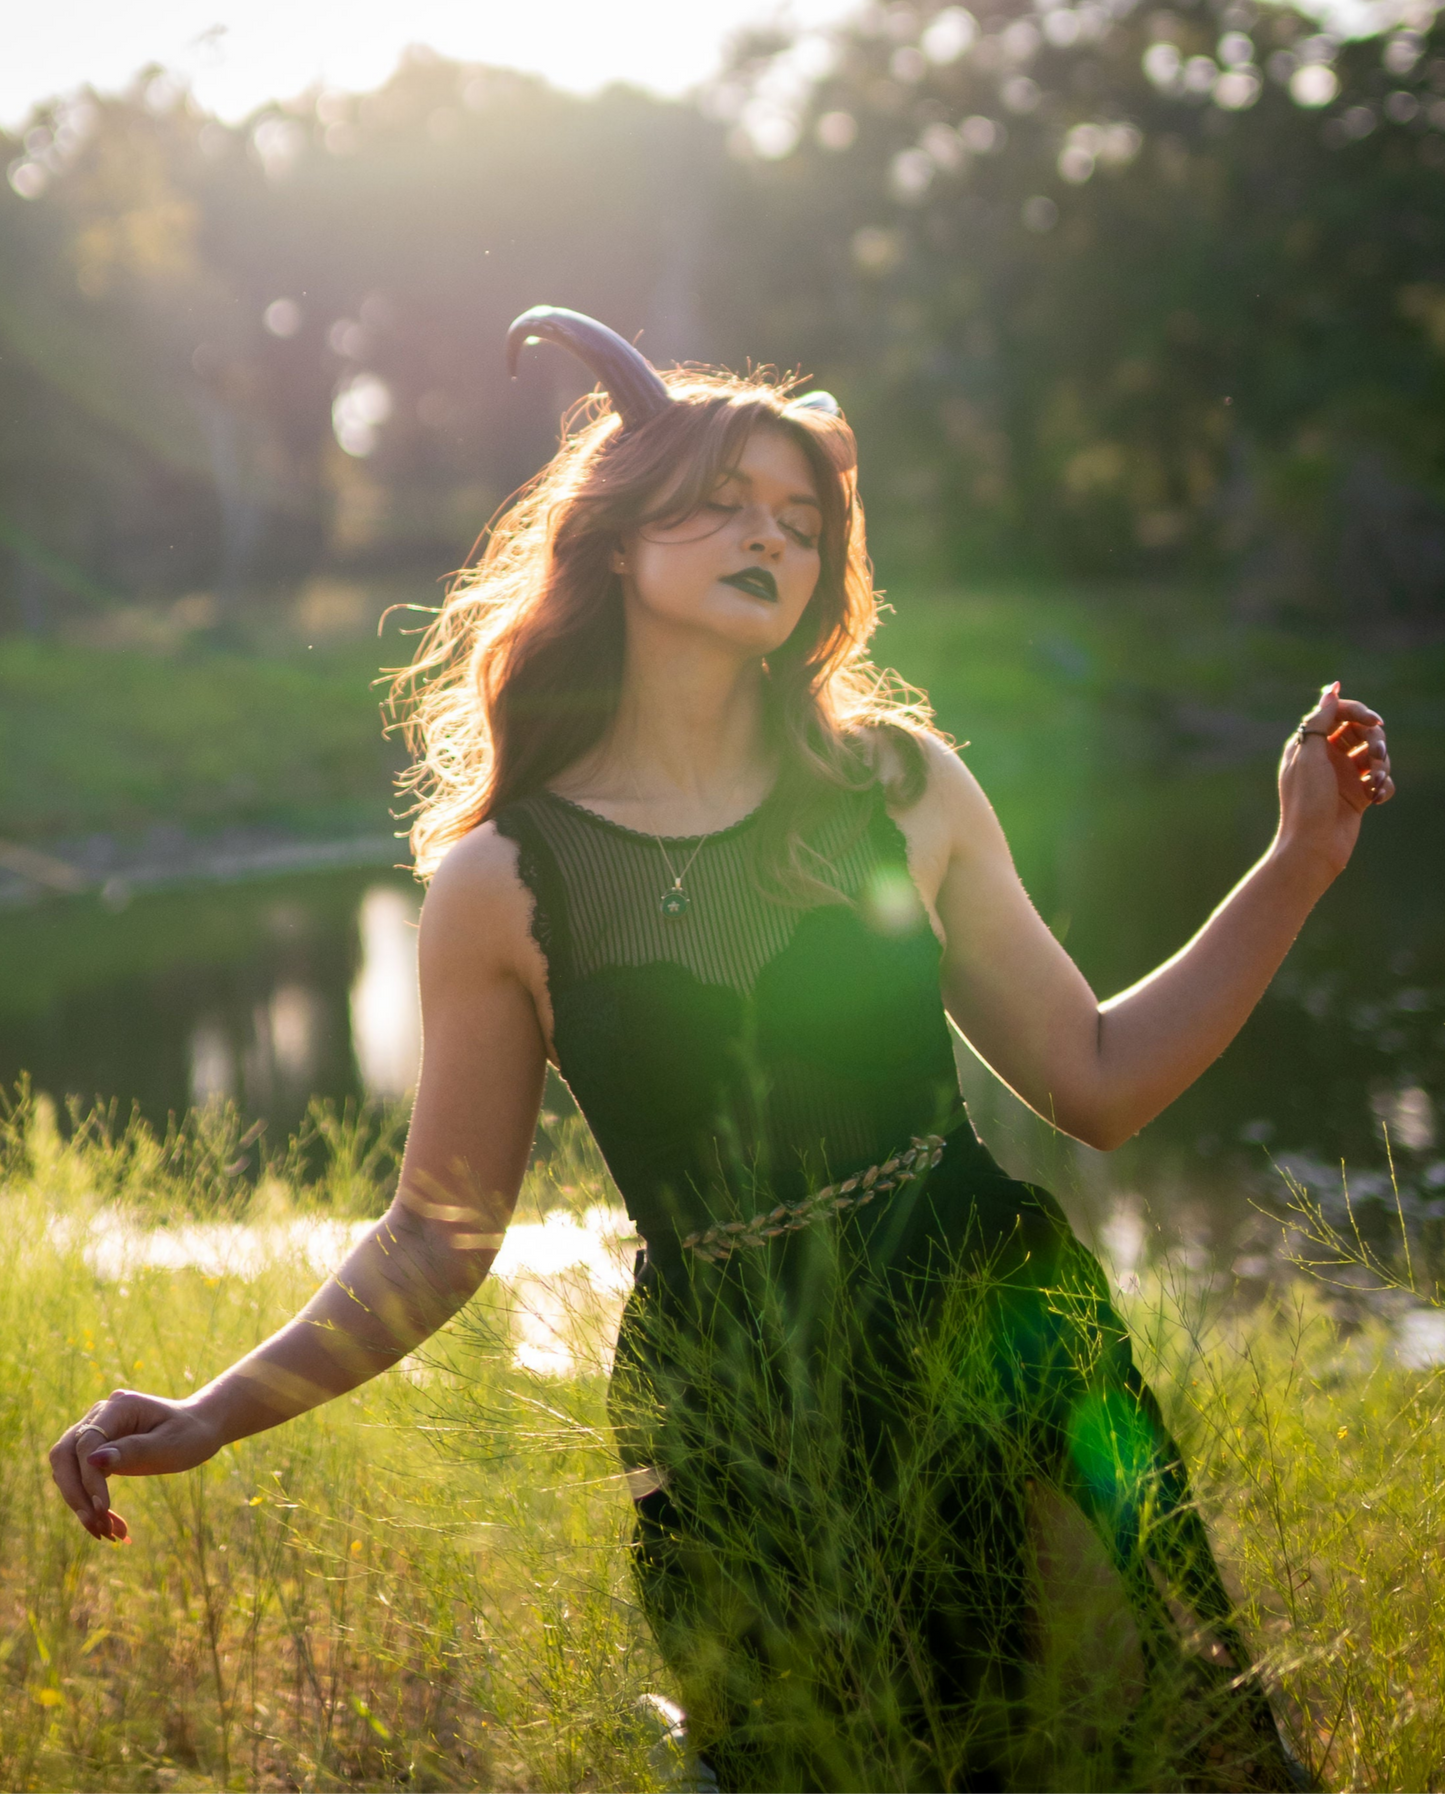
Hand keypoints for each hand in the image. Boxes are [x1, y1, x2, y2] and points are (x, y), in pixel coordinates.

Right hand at [49, 1389, 222, 1541]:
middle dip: (75, 1493)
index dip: (89, 1477)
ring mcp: (97, 1430)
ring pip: (67, 1468)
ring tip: (106, 1531)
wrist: (201, 1428)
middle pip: (65, 1454)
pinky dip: (90, 1502)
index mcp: (120, 1406)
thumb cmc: (191, 1434)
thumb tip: (92, 1461)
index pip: (86, 1442)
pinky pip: (80, 1476)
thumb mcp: (170, 1445)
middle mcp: (101, 1414)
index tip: (103, 1508)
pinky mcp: (97, 1449)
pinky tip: (109, 1524)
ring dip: (80, 1503)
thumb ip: (133, 1451)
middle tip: (97, 1525)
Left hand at [1277, 682, 1393, 878]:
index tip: (1374, 722)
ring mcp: (1343, 776)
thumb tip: (1332, 690)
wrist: (1313, 847)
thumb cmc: (1306, 802)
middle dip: (1375, 741)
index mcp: (1309, 744)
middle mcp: (1327, 757)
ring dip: (1381, 766)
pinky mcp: (1358, 795)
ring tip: (1376, 784)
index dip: (1358, 712)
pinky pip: (1381, 781)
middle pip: (1361, 732)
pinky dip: (1384, 786)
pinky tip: (1377, 798)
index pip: (1338, 713)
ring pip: (1374, 755)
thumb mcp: (1310, 757)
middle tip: (1377, 756)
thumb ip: (1320, 722)